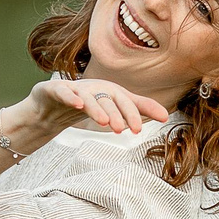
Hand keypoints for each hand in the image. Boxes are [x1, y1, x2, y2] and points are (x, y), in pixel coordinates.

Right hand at [26, 76, 170, 136]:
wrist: (51, 104)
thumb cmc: (88, 102)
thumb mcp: (115, 106)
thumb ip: (138, 109)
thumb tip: (166, 116)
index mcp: (110, 91)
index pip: (124, 102)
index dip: (131, 115)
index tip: (137, 130)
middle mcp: (94, 87)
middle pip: (107, 100)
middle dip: (115, 113)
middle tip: (121, 130)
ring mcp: (74, 88)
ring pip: (87, 97)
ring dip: (96, 108)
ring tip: (103, 122)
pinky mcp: (55, 89)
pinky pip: (63, 92)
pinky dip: (70, 97)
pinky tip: (77, 104)